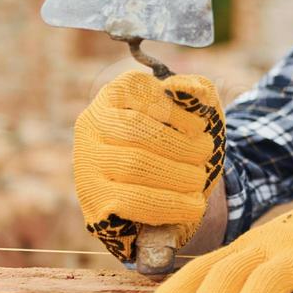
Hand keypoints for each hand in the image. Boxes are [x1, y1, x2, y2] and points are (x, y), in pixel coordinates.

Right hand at [73, 70, 224, 263]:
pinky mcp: (93, 199)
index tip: (200, 127)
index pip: (137, 91)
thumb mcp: (199, 114)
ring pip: (133, 165)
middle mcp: (92, 124)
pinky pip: (131, 200)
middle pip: (135, 129)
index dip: (175, 110)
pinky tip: (194, 206)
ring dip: (178, 175)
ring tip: (199, 180)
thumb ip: (199, 91)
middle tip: (205, 154)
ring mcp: (87, 162)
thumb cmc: (185, 147)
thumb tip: (183, 87)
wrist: (173, 196)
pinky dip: (170, 204)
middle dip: (180, 144)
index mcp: (115, 95)